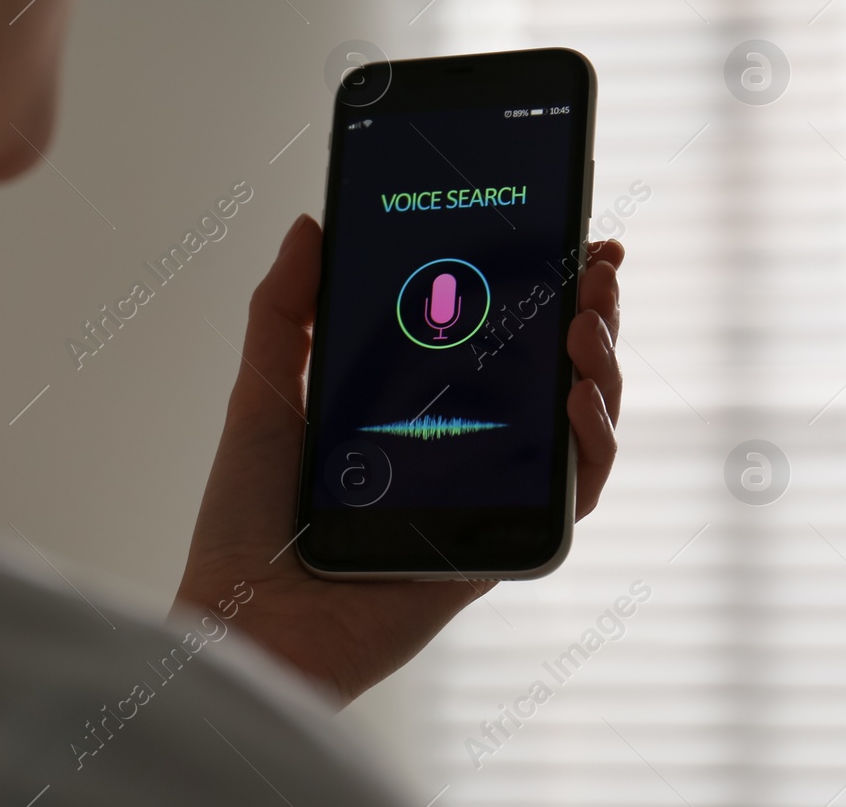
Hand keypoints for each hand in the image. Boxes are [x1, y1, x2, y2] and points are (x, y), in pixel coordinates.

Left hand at [169, 214, 623, 705]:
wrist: (244, 620)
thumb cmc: (243, 520)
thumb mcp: (263, 393)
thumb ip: (285, 312)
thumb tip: (309, 225)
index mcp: (410, 408)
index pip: (494, 335)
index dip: (538, 286)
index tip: (564, 236)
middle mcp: (459, 448)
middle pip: (551, 372)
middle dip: (588, 312)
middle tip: (596, 265)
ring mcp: (484, 497)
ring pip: (577, 428)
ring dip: (602, 368)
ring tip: (586, 322)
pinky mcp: (497, 548)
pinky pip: (570, 499)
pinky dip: (592, 449)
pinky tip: (578, 401)